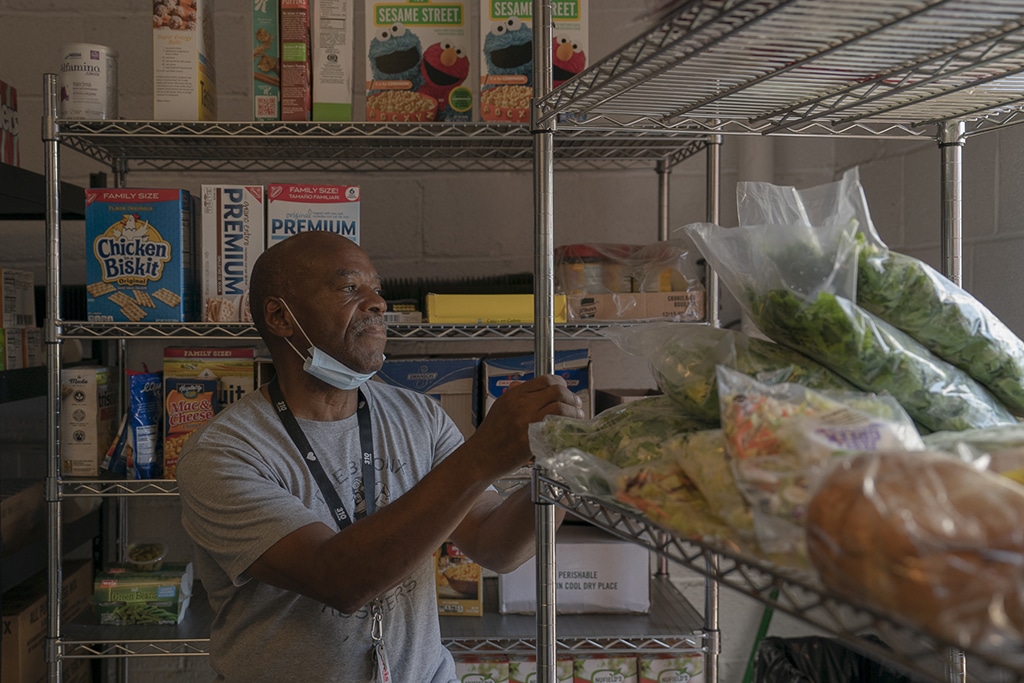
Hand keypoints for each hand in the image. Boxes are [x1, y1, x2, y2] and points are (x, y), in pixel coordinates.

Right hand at [468, 374, 583, 478]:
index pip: (545, 380)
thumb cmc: (490, 436)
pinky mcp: (531, 439)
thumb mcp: (500, 408)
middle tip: (576, 405)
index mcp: (513, 395)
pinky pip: (556, 428)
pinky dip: (566, 428)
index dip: (561, 384)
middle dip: (572, 397)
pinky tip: (568, 431)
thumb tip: (531, 387)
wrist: (479, 457)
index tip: (566, 391)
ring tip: (576, 418)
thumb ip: (516, 396)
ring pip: (560, 407)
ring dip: (573, 413)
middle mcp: (520, 404)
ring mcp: (526, 421)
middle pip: (557, 391)